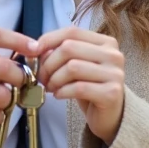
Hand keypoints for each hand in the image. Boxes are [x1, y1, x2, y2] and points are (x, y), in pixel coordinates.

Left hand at [36, 27, 125, 144]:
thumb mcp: (77, 64)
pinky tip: (59, 95)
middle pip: (69, 48)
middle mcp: (113, 55)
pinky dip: (62, 91)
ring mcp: (115, 73)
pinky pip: (79, 88)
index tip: (33, 52)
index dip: (48, 40)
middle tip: (42, 77)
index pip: (72, 32)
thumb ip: (61, 52)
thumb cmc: (90, 87)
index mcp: (105, 42)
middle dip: (48, 63)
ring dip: (54, 79)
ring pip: (72, 67)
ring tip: (51, 87)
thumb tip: (36, 49)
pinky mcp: (112, 93)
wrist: (110, 115)